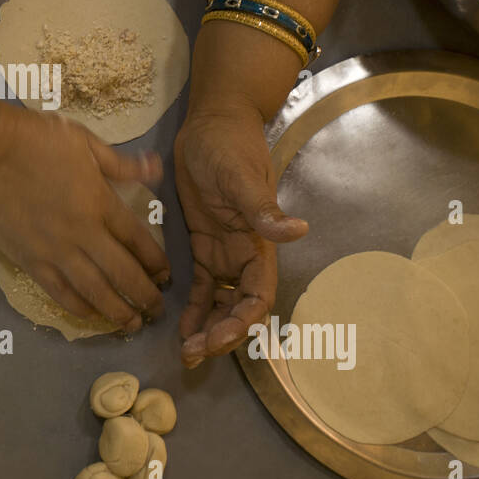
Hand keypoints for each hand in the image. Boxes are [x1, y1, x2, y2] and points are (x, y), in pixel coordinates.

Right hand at [0, 101, 170, 332]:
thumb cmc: (31, 137)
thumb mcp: (83, 140)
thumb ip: (120, 162)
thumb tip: (157, 170)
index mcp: (100, 201)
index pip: (138, 240)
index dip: (156, 262)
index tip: (167, 276)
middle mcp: (82, 233)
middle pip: (123, 274)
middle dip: (146, 296)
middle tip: (158, 312)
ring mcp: (53, 251)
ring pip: (95, 292)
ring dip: (117, 312)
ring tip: (132, 325)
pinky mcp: (26, 261)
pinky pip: (59, 293)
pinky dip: (79, 308)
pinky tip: (91, 317)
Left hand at [174, 99, 307, 367]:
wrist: (213, 123)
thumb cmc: (229, 146)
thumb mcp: (242, 176)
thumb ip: (263, 208)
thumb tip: (298, 232)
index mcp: (258, 243)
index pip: (258, 296)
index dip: (243, 322)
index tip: (220, 338)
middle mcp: (244, 255)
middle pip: (238, 309)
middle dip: (221, 335)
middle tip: (192, 354)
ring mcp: (223, 252)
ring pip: (220, 304)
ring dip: (207, 329)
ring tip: (185, 352)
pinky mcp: (203, 246)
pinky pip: (202, 287)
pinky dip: (194, 309)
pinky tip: (179, 327)